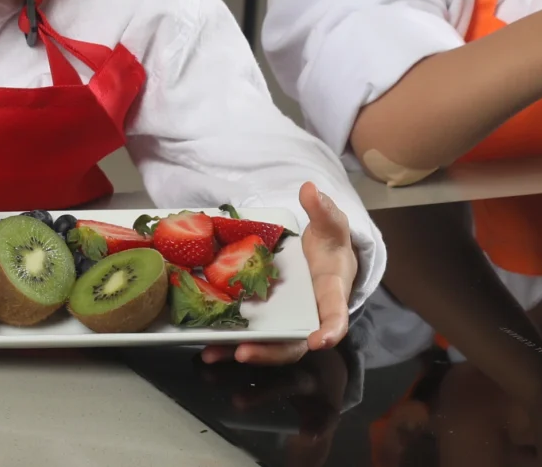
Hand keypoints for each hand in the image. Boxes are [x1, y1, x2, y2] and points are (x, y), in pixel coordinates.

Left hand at [206, 182, 355, 366]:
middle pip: (293, 342)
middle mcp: (307, 316)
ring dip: (242, 351)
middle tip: (245, 352)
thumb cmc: (328, 247)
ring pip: (268, 345)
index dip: (330, 330)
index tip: (320, 340)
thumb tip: (311, 189)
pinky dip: (229, 342)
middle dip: (271, 352)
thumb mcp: (330, 226)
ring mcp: (285, 320)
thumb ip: (324, 210)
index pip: (335, 316)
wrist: (320, 259)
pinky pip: (250, 334)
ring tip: (213, 353)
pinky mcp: (265, 319)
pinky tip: (206, 345)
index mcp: (330, 295)